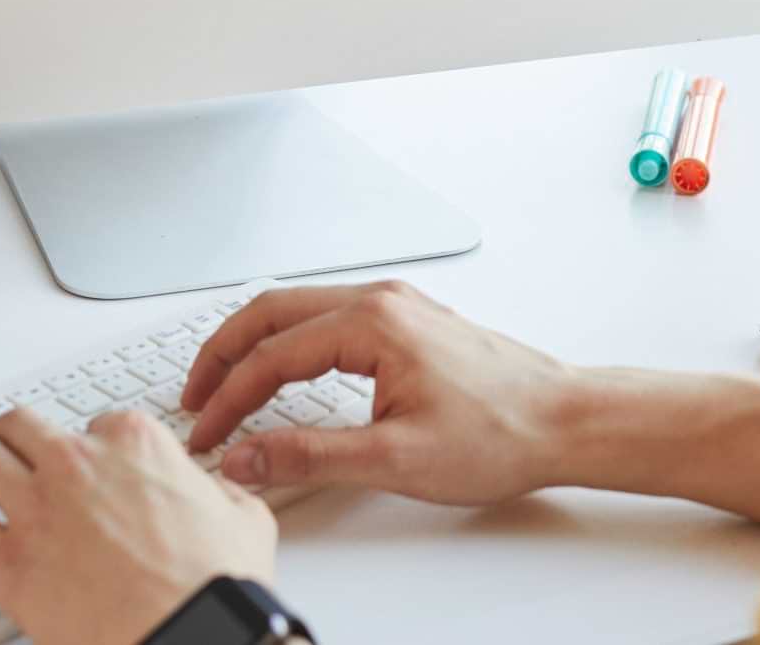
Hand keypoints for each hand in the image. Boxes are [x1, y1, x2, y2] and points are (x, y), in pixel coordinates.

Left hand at [0, 406, 275, 644]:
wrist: (186, 634)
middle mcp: (77, 463)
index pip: (97, 424)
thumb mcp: (242, 517)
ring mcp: (36, 507)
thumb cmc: (213, 585)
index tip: (88, 463)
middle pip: (22, 426)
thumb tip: (218, 494)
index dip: (91, 445)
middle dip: (13, 437)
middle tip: (8, 449)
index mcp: (134, 444)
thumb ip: (219, 492)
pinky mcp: (6, 559)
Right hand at [182, 280, 577, 505]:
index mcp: (372, 322)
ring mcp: (395, 307)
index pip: (271, 356)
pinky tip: (283, 372)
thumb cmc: (502, 432)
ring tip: (227, 386)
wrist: (566, 421)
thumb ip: (309, 456)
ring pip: (298, 310)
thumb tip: (248, 458)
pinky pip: (327, 319)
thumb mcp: (395, 459)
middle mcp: (380, 301)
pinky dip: (289, 344)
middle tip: (194, 399)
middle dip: (223, 355)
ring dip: (255, 345)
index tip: (207, 436)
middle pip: (272, 312)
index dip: (228, 400)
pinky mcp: (407, 323)